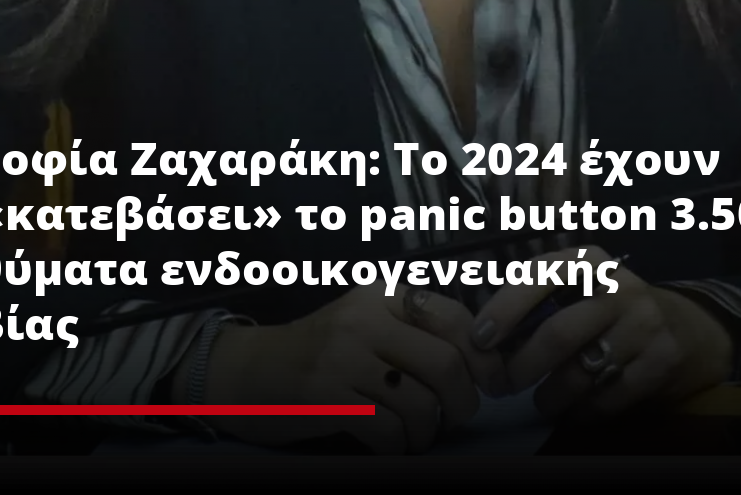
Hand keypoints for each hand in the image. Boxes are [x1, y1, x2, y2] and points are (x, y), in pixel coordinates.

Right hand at [182, 286, 508, 452]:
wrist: (250, 369)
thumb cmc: (320, 351)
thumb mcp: (367, 321)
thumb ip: (414, 329)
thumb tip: (479, 358)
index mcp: (383, 293)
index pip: (454, 317)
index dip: (483, 357)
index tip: (490, 382)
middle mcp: (366, 317)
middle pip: (446, 364)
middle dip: (463, 402)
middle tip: (455, 417)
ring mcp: (344, 356)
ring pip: (420, 404)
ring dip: (427, 432)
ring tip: (414, 435)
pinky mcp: (327, 397)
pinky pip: (387, 431)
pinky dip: (396, 447)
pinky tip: (386, 443)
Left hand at [471, 246, 733, 418]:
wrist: (689, 328)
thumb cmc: (616, 307)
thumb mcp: (584, 285)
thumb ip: (542, 299)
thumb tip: (488, 334)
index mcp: (589, 260)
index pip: (538, 276)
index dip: (504, 309)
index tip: (480, 339)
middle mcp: (618, 286)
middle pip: (558, 333)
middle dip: (523, 366)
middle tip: (504, 385)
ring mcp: (643, 324)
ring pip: (580, 372)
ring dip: (551, 395)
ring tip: (541, 401)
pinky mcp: (660, 361)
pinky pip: (607, 398)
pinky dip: (582, 410)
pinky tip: (576, 408)